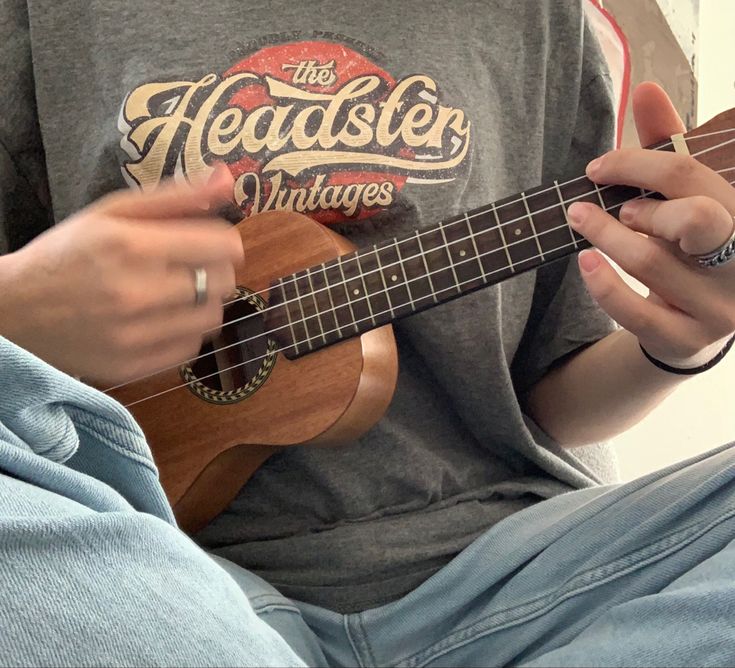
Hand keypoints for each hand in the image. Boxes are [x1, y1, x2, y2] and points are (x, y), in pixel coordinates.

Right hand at [0, 164, 243, 384]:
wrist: (15, 310)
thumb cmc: (68, 253)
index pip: (223, 245)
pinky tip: (163, 319)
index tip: (212, 241)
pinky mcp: (135, 366)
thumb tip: (227, 179)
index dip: (225, 240)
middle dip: (215, 269)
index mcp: (132, 246)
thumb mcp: (114, 212)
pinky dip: (186, 331)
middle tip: (190, 266)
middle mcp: (137, 293)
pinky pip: (192, 348)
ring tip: (177, 293)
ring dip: (204, 302)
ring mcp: (136, 335)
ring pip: (213, 317)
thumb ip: (177, 196)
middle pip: (224, 281)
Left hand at [566, 82, 734, 368]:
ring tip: (583, 223)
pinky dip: (602, 284)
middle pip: (692, 219)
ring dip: (605, 237)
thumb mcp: (684, 195)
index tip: (597, 168)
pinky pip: (635, 313)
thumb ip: (668, 146)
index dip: (635, 164)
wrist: (693, 320)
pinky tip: (585, 261)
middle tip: (614, 208)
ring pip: (651, 264)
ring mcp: (719, 307)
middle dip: (640, 207)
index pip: (690, 176)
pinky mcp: (685, 339)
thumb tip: (647, 89)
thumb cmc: (688, 245)